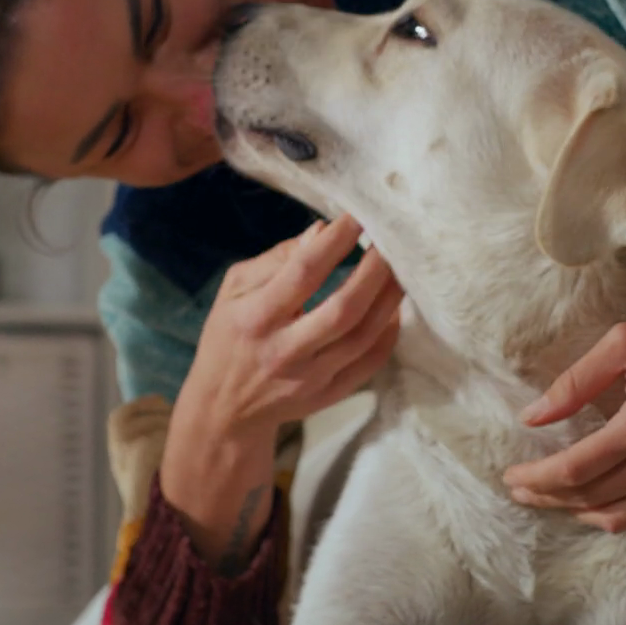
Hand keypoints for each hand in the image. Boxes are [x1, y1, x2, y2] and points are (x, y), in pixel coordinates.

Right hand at [178, 213, 402, 438]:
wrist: (225, 408)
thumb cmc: (229, 336)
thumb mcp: (233, 290)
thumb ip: (275, 260)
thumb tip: (320, 232)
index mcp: (256, 318)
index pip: (303, 273)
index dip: (336, 241)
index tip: (358, 215)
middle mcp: (284, 350)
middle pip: (343, 309)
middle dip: (373, 271)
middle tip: (390, 241)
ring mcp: (310, 378)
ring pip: (363, 336)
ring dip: (389, 299)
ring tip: (400, 269)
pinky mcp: (328, 396)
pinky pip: (370, 363)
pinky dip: (388, 334)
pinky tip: (393, 309)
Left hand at [501, 303, 625, 531]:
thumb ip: (575, 382)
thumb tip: (531, 417)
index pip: (575, 469)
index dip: (536, 478)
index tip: (511, 476)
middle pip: (591, 496)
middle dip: (547, 496)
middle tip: (522, 488)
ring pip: (620, 516)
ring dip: (578, 511)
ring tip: (551, 498)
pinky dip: (617, 516)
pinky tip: (597, 503)